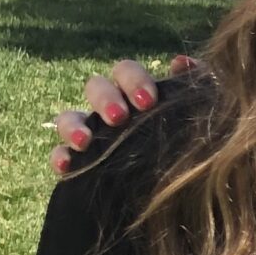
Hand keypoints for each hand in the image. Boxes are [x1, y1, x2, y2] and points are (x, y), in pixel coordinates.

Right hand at [51, 54, 192, 175]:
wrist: (185, 192)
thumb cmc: (191, 147)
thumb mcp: (196, 116)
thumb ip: (194, 87)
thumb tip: (181, 62)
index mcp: (136, 93)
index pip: (126, 71)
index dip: (134, 79)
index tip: (149, 101)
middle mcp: (110, 109)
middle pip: (96, 87)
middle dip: (106, 99)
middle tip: (120, 118)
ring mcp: (91, 134)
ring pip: (69, 117)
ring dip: (73, 125)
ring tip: (85, 142)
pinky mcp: (78, 163)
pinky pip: (59, 154)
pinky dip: (59, 156)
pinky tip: (66, 165)